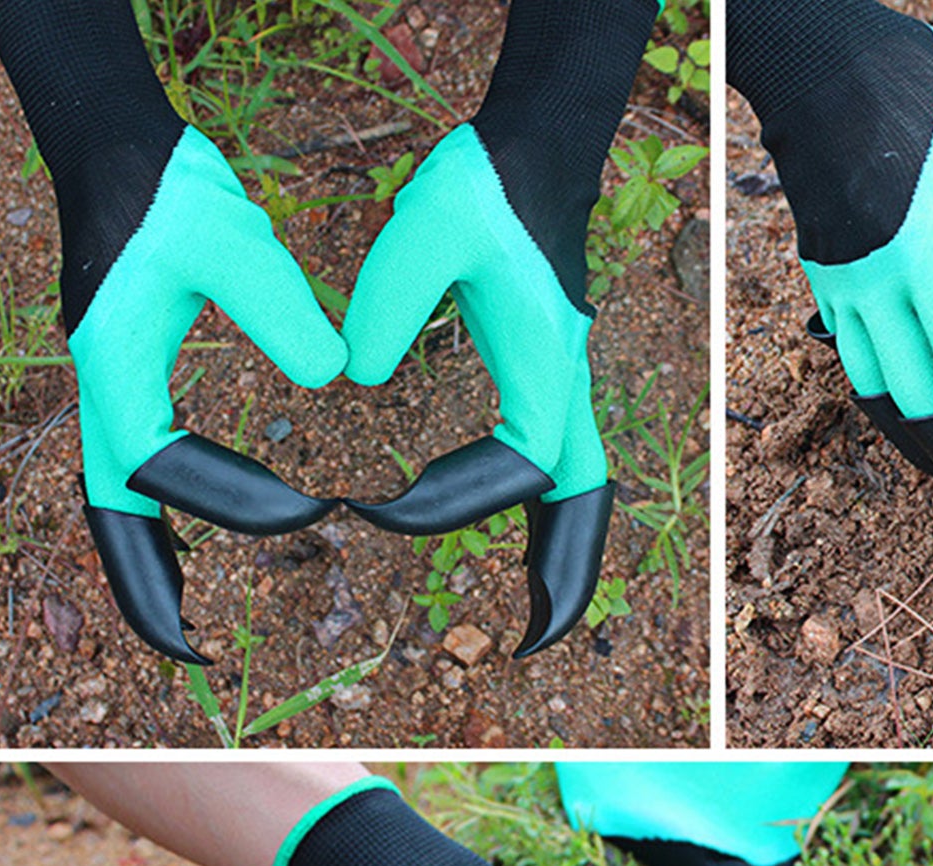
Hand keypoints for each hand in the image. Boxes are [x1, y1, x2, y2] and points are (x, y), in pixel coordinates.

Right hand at [0, 0, 345, 662]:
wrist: (118, 147)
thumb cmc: (168, 186)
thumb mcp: (235, 241)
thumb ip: (283, 308)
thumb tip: (338, 374)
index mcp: (118, 366)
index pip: (166, 468)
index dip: (236, 501)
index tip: (313, 511)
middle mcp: (106, 391)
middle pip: (113, 515)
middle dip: (145, 586)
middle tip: (188, 653)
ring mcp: (112, 391)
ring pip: (119, 501)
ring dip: (148, 563)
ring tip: (187, 624)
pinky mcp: (129, 382)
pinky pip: (141, 471)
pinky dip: (163, 516)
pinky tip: (202, 536)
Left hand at [341, 0, 658, 655]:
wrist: (530, 157)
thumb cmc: (484, 186)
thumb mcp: (428, 225)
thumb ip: (389, 297)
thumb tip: (352, 373)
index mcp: (544, 367)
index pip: (513, 470)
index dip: (443, 502)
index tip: (370, 508)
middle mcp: (563, 391)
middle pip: (579, 507)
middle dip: (561, 577)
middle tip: (530, 641)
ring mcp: (561, 392)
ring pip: (576, 496)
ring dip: (560, 558)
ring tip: (534, 618)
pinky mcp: (544, 386)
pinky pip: (552, 471)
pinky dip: (542, 518)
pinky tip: (516, 540)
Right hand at [731, 3, 932, 497]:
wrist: (817, 66)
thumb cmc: (918, 82)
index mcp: (929, 251)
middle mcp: (878, 286)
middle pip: (925, 408)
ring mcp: (843, 291)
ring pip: (880, 402)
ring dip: (926, 451)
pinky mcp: (825, 285)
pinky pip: (857, 370)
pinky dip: (892, 409)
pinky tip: (922, 422)